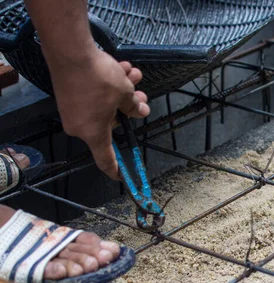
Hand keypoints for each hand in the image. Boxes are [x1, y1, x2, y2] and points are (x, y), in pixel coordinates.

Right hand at [49, 49, 149, 179]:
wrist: (70, 51)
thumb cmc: (98, 78)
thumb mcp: (124, 93)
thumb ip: (134, 106)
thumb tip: (140, 111)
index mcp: (94, 134)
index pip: (105, 161)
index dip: (116, 170)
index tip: (123, 177)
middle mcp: (80, 126)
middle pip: (112, 124)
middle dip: (128, 108)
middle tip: (142, 96)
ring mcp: (73, 110)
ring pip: (105, 105)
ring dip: (122, 91)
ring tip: (134, 75)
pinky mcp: (69, 95)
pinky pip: (93, 95)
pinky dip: (108, 84)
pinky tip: (122, 68)